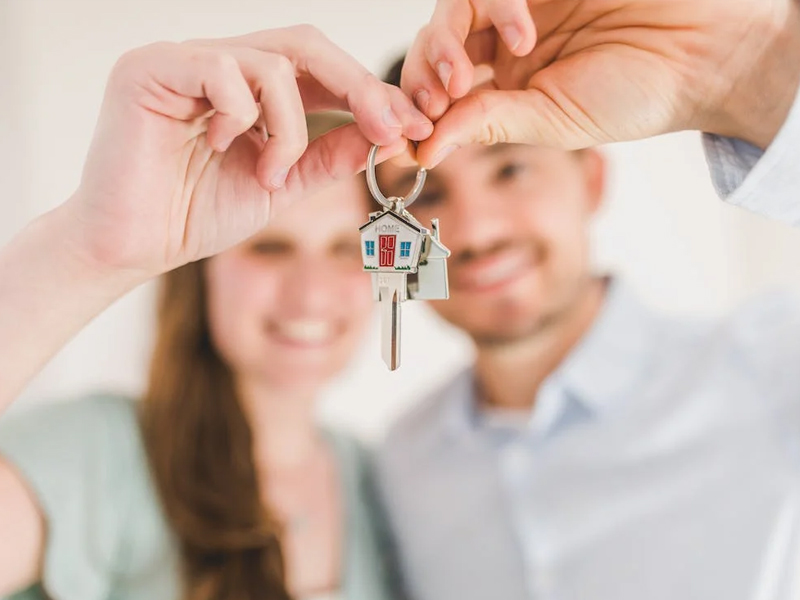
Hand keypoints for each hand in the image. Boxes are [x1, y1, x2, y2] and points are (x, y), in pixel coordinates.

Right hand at [67, 26, 432, 275]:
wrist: (133, 246)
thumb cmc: (196, 214)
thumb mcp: (282, 185)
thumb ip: (327, 157)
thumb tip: (384, 134)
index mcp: (249, 88)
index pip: (320, 70)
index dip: (369, 93)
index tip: (411, 127)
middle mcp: (219, 64)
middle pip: (306, 45)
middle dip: (358, 87)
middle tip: (390, 128)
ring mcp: (184, 60)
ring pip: (272, 63)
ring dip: (290, 128)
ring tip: (270, 174)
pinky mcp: (151, 68)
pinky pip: (222, 70)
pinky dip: (241, 116)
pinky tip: (221, 148)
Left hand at [402, 0, 799, 166]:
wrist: (700, 52)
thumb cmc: (634, 95)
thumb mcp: (551, 122)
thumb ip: (487, 124)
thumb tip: (422, 152)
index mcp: (506, 87)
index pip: (441, 93)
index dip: (416, 112)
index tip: (406, 139)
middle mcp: (505, 46)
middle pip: (435, 48)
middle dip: (421, 78)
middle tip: (432, 104)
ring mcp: (519, 7)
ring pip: (452, 11)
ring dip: (445, 44)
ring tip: (463, 78)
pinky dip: (496, 6)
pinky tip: (523, 34)